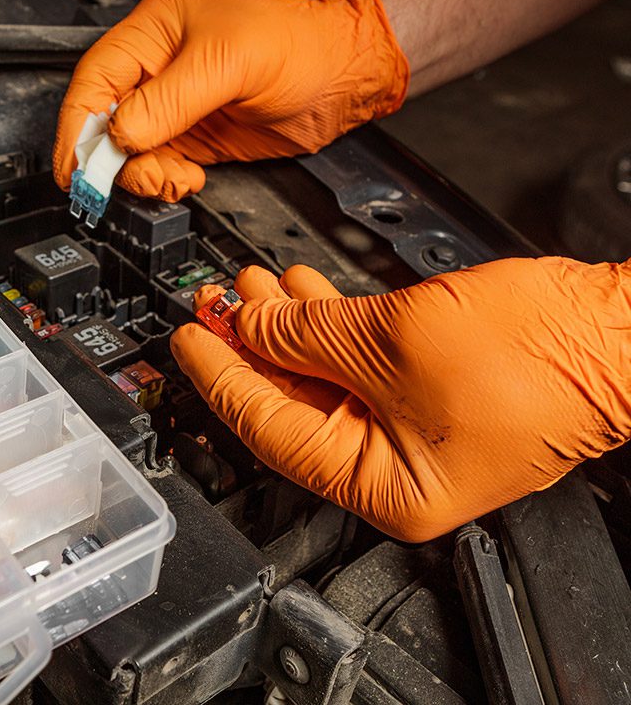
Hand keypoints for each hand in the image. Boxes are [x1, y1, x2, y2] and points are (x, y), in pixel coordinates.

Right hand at [53, 0, 409, 201]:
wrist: (344, 77)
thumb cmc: (297, 44)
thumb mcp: (229, 62)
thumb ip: (172, 100)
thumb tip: (123, 133)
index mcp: (154, 34)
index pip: (95, 80)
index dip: (79, 124)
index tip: (76, 164)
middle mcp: (157, 72)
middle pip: (106, 123)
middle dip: (111, 158)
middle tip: (126, 179)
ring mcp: (174, 110)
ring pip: (130, 154)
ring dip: (142, 176)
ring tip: (171, 178)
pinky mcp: (193, 141)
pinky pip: (159, 169)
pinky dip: (165, 183)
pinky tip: (187, 178)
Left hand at [171, 259, 630, 541]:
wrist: (621, 328)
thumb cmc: (542, 356)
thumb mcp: (393, 340)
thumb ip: (308, 335)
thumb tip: (251, 326)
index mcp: (384, 487)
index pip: (270, 430)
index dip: (219, 377)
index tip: (186, 339)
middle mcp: (393, 470)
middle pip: (290, 403)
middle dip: (248, 345)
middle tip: (211, 304)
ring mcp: (411, 430)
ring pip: (320, 376)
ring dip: (282, 326)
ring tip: (248, 286)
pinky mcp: (427, 391)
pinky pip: (356, 362)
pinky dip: (325, 325)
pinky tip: (298, 293)